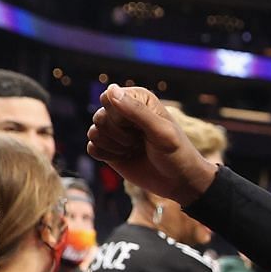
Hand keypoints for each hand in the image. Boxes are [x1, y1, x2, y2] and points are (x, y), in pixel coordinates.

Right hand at [87, 86, 213, 204]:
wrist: (178, 181)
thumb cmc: (176, 153)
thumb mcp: (161, 131)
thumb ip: (136, 110)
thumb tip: (111, 90)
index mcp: (138, 98)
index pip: (109, 99)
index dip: (120, 117)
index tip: (140, 128)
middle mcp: (123, 110)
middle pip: (99, 117)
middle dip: (119, 135)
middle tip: (139, 142)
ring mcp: (114, 130)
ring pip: (94, 133)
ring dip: (114, 146)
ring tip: (134, 149)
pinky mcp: (108, 147)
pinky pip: (92, 148)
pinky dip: (107, 155)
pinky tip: (125, 157)